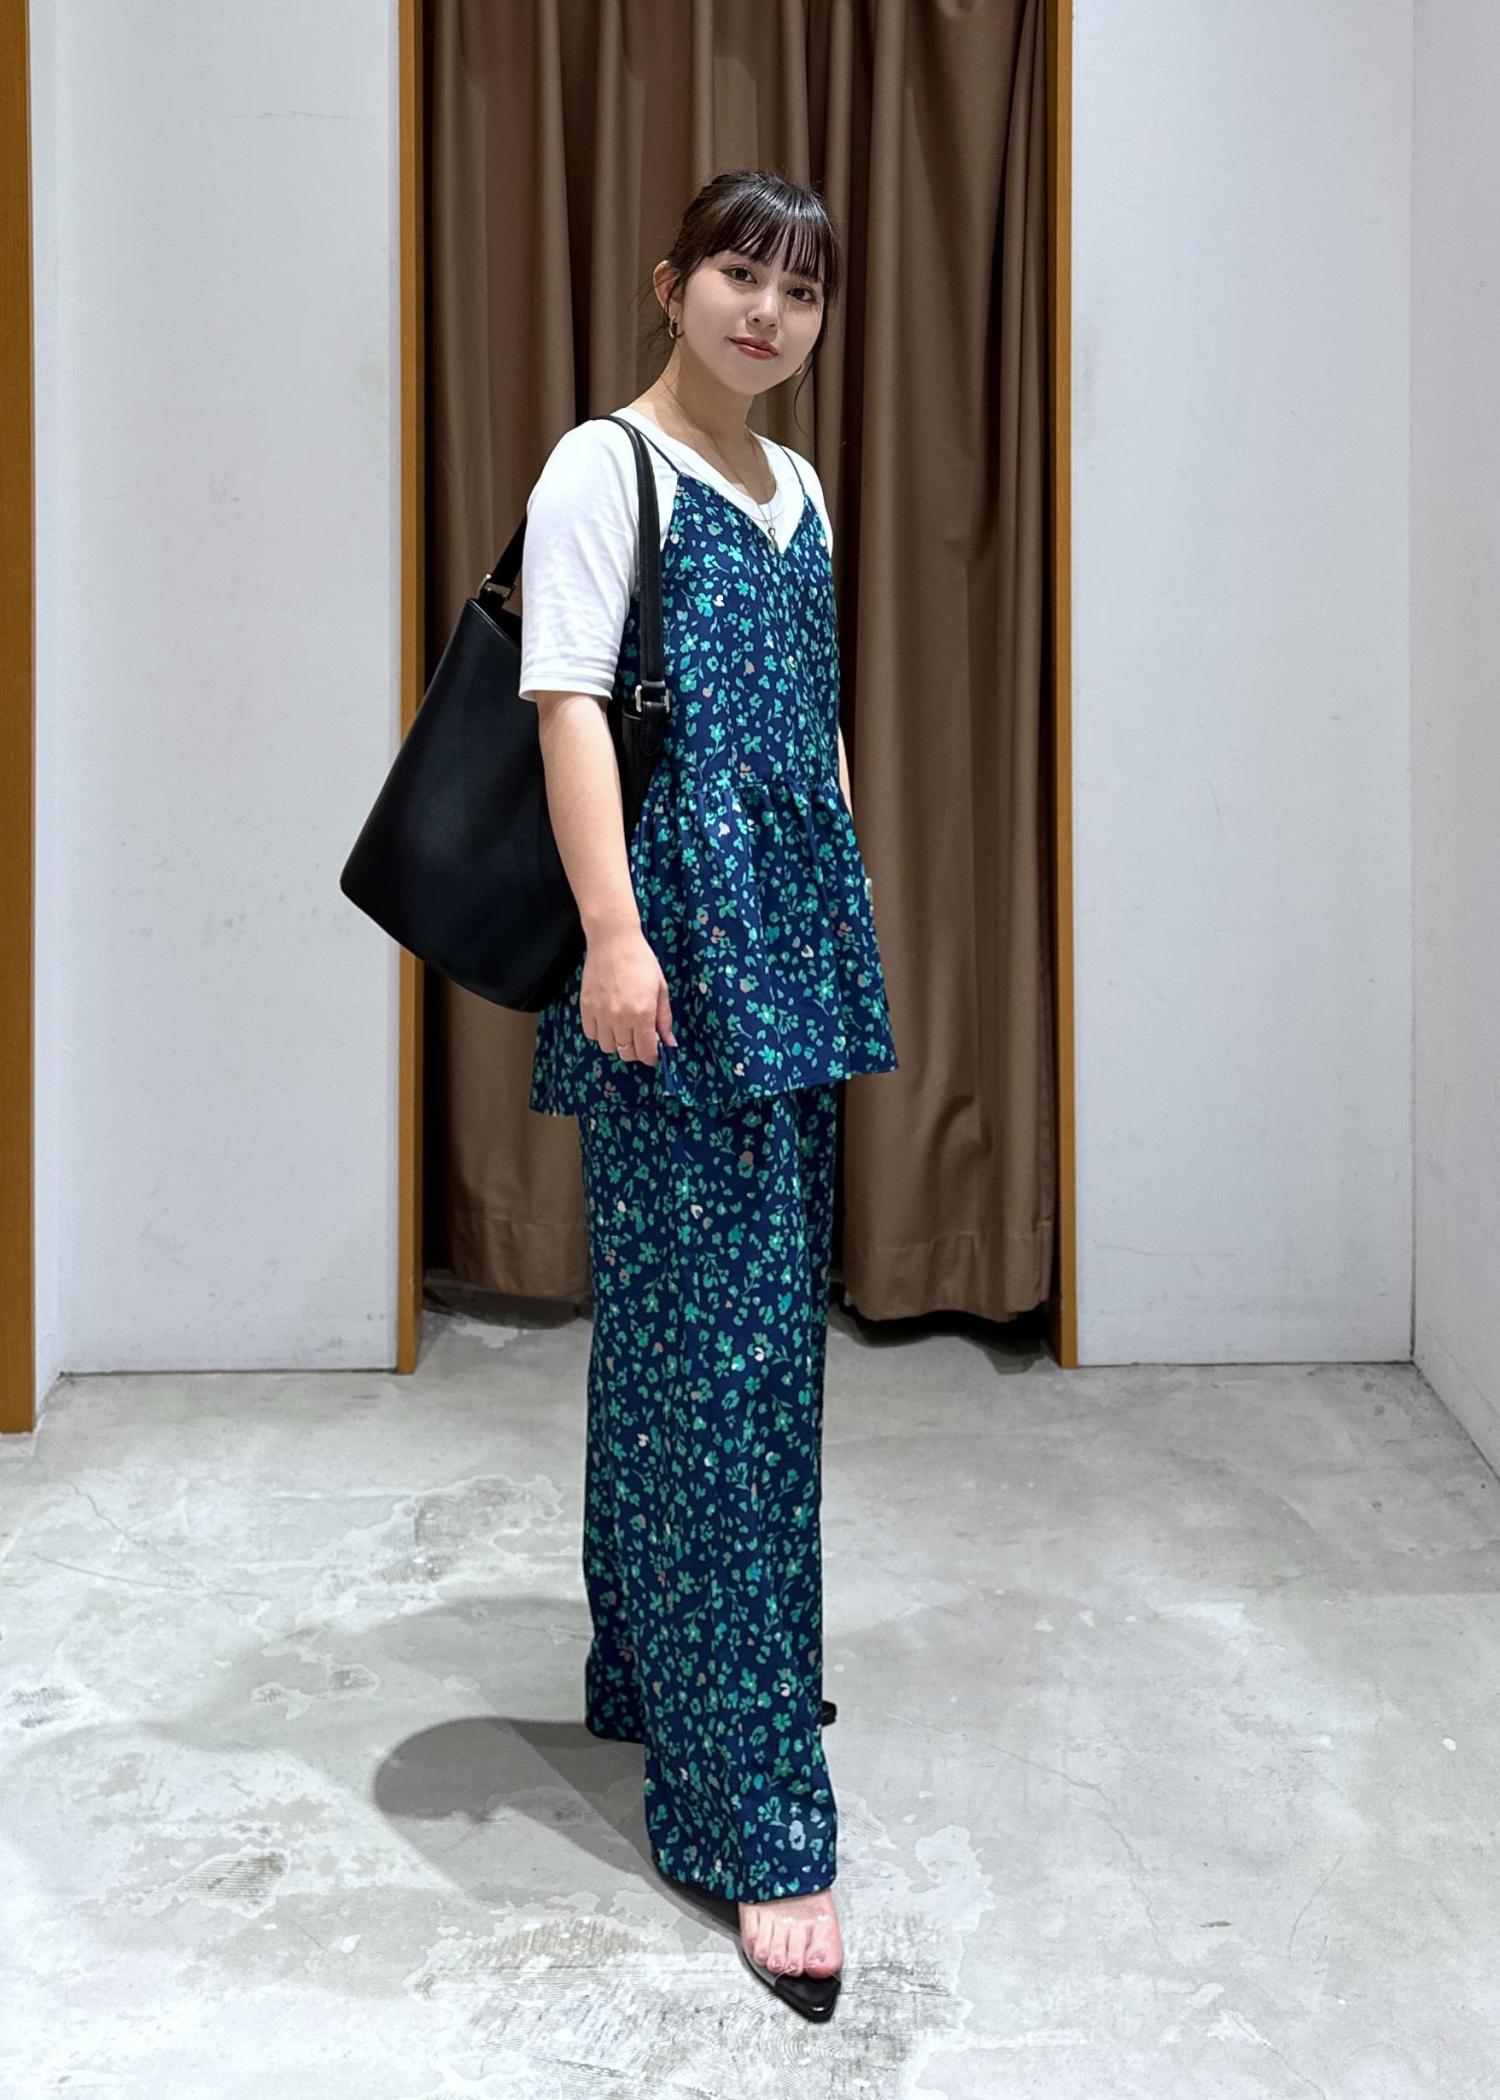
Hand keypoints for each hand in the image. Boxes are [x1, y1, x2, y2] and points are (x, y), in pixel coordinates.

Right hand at [580, 926, 677, 1066]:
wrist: (613, 940)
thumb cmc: (641, 961)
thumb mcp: (660, 988)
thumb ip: (664, 1019)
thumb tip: (670, 1043)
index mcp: (642, 1014)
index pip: (645, 1052)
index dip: (651, 1058)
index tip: (653, 1055)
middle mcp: (620, 1018)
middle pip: (626, 1053)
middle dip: (636, 1051)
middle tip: (641, 1039)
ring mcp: (600, 1014)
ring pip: (608, 1047)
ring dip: (618, 1044)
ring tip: (624, 1029)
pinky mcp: (586, 1008)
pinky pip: (591, 1034)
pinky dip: (600, 1034)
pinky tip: (608, 1022)